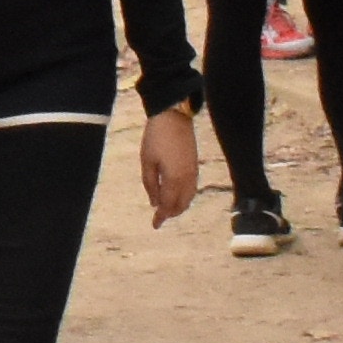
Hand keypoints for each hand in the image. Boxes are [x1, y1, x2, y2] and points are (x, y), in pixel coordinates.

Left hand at [134, 105, 201, 224]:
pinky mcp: (195, 166)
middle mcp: (187, 179)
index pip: (168, 205)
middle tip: (159, 217)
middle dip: (170, 213)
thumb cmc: (156, 138)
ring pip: (189, 198)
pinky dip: (185, 197)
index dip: (161, 217)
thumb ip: (150, 184)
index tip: (155, 225)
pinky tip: (176, 195)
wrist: (174, 118)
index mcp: (173, 179)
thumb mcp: (147, 161)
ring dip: (179, 206)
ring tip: (166, 209)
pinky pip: (192, 189)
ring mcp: (193, 172)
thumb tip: (154, 203)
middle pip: (181, 204)